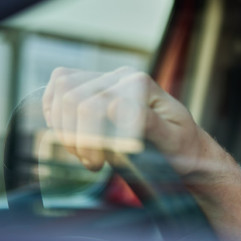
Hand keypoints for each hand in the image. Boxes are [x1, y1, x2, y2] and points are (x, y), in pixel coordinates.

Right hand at [41, 67, 205, 176]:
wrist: (184, 146)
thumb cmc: (181, 147)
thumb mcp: (173, 140)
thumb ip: (148, 122)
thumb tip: (114, 104)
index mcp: (141, 84)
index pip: (93, 105)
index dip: (88, 139)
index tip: (98, 165)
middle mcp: (122, 75)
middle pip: (72, 99)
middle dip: (74, 137)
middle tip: (92, 164)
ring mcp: (107, 77)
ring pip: (61, 90)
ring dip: (64, 128)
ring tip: (84, 153)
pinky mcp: (94, 85)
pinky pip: (59, 87)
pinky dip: (56, 114)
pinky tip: (71, 136)